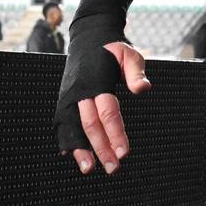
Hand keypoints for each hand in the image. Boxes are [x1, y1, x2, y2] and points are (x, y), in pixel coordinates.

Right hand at [56, 38, 150, 174]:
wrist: (88, 37)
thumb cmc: (112, 48)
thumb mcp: (130, 54)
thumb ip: (136, 73)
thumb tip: (143, 89)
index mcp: (97, 81)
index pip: (107, 113)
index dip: (115, 134)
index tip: (124, 153)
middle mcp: (79, 91)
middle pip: (90, 125)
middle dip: (101, 148)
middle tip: (113, 168)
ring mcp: (69, 96)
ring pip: (72, 127)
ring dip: (80, 149)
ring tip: (89, 169)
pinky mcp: (64, 99)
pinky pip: (61, 123)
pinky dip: (65, 140)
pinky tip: (70, 154)